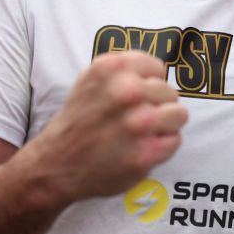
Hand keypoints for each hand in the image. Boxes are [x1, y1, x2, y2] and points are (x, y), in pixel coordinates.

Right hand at [18, 51, 188, 203]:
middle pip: (169, 91)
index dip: (148, 83)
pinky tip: (138, 150)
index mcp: (112, 68)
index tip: (133, 97)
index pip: (157, 67)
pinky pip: (174, 140)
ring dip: (164, 125)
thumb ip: (126, 69)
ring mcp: (138, 123)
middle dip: (156, 106)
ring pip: (179, 114)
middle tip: (131, 120)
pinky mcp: (146, 153)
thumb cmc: (80, 120)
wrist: (55, 166)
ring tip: (140, 133)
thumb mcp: (92, 79)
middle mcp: (126, 91)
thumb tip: (160, 70)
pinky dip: (161, 147)